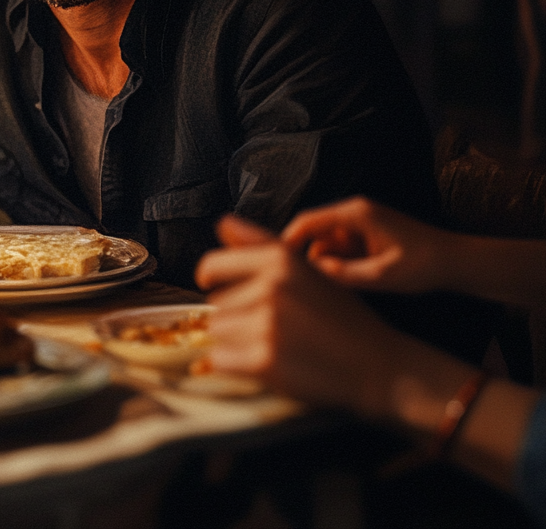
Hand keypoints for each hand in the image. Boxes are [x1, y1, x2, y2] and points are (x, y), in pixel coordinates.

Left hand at [195, 214, 403, 415]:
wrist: (380, 366)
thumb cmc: (342, 317)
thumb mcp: (306, 270)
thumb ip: (260, 244)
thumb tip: (222, 223)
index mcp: (280, 259)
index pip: (212, 264)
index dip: (209, 277)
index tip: (211, 284)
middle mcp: (272, 285)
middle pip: (216, 304)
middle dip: (237, 317)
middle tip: (275, 328)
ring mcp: (268, 322)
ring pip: (217, 332)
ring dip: (235, 342)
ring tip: (274, 345)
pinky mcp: (266, 359)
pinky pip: (220, 359)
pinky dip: (233, 365)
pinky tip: (263, 365)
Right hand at [281, 196, 452, 293]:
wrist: (457, 262)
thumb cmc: (424, 265)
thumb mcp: (384, 276)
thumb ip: (346, 274)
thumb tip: (313, 272)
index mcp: (355, 214)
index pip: (308, 221)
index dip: (287, 241)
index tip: (274, 263)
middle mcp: (354, 213)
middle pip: (314, 232)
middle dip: (308, 256)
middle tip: (305, 284)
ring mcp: (360, 224)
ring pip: (326, 242)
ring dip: (326, 263)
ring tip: (334, 288)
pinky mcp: (366, 235)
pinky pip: (340, 248)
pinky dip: (339, 264)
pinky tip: (348, 282)